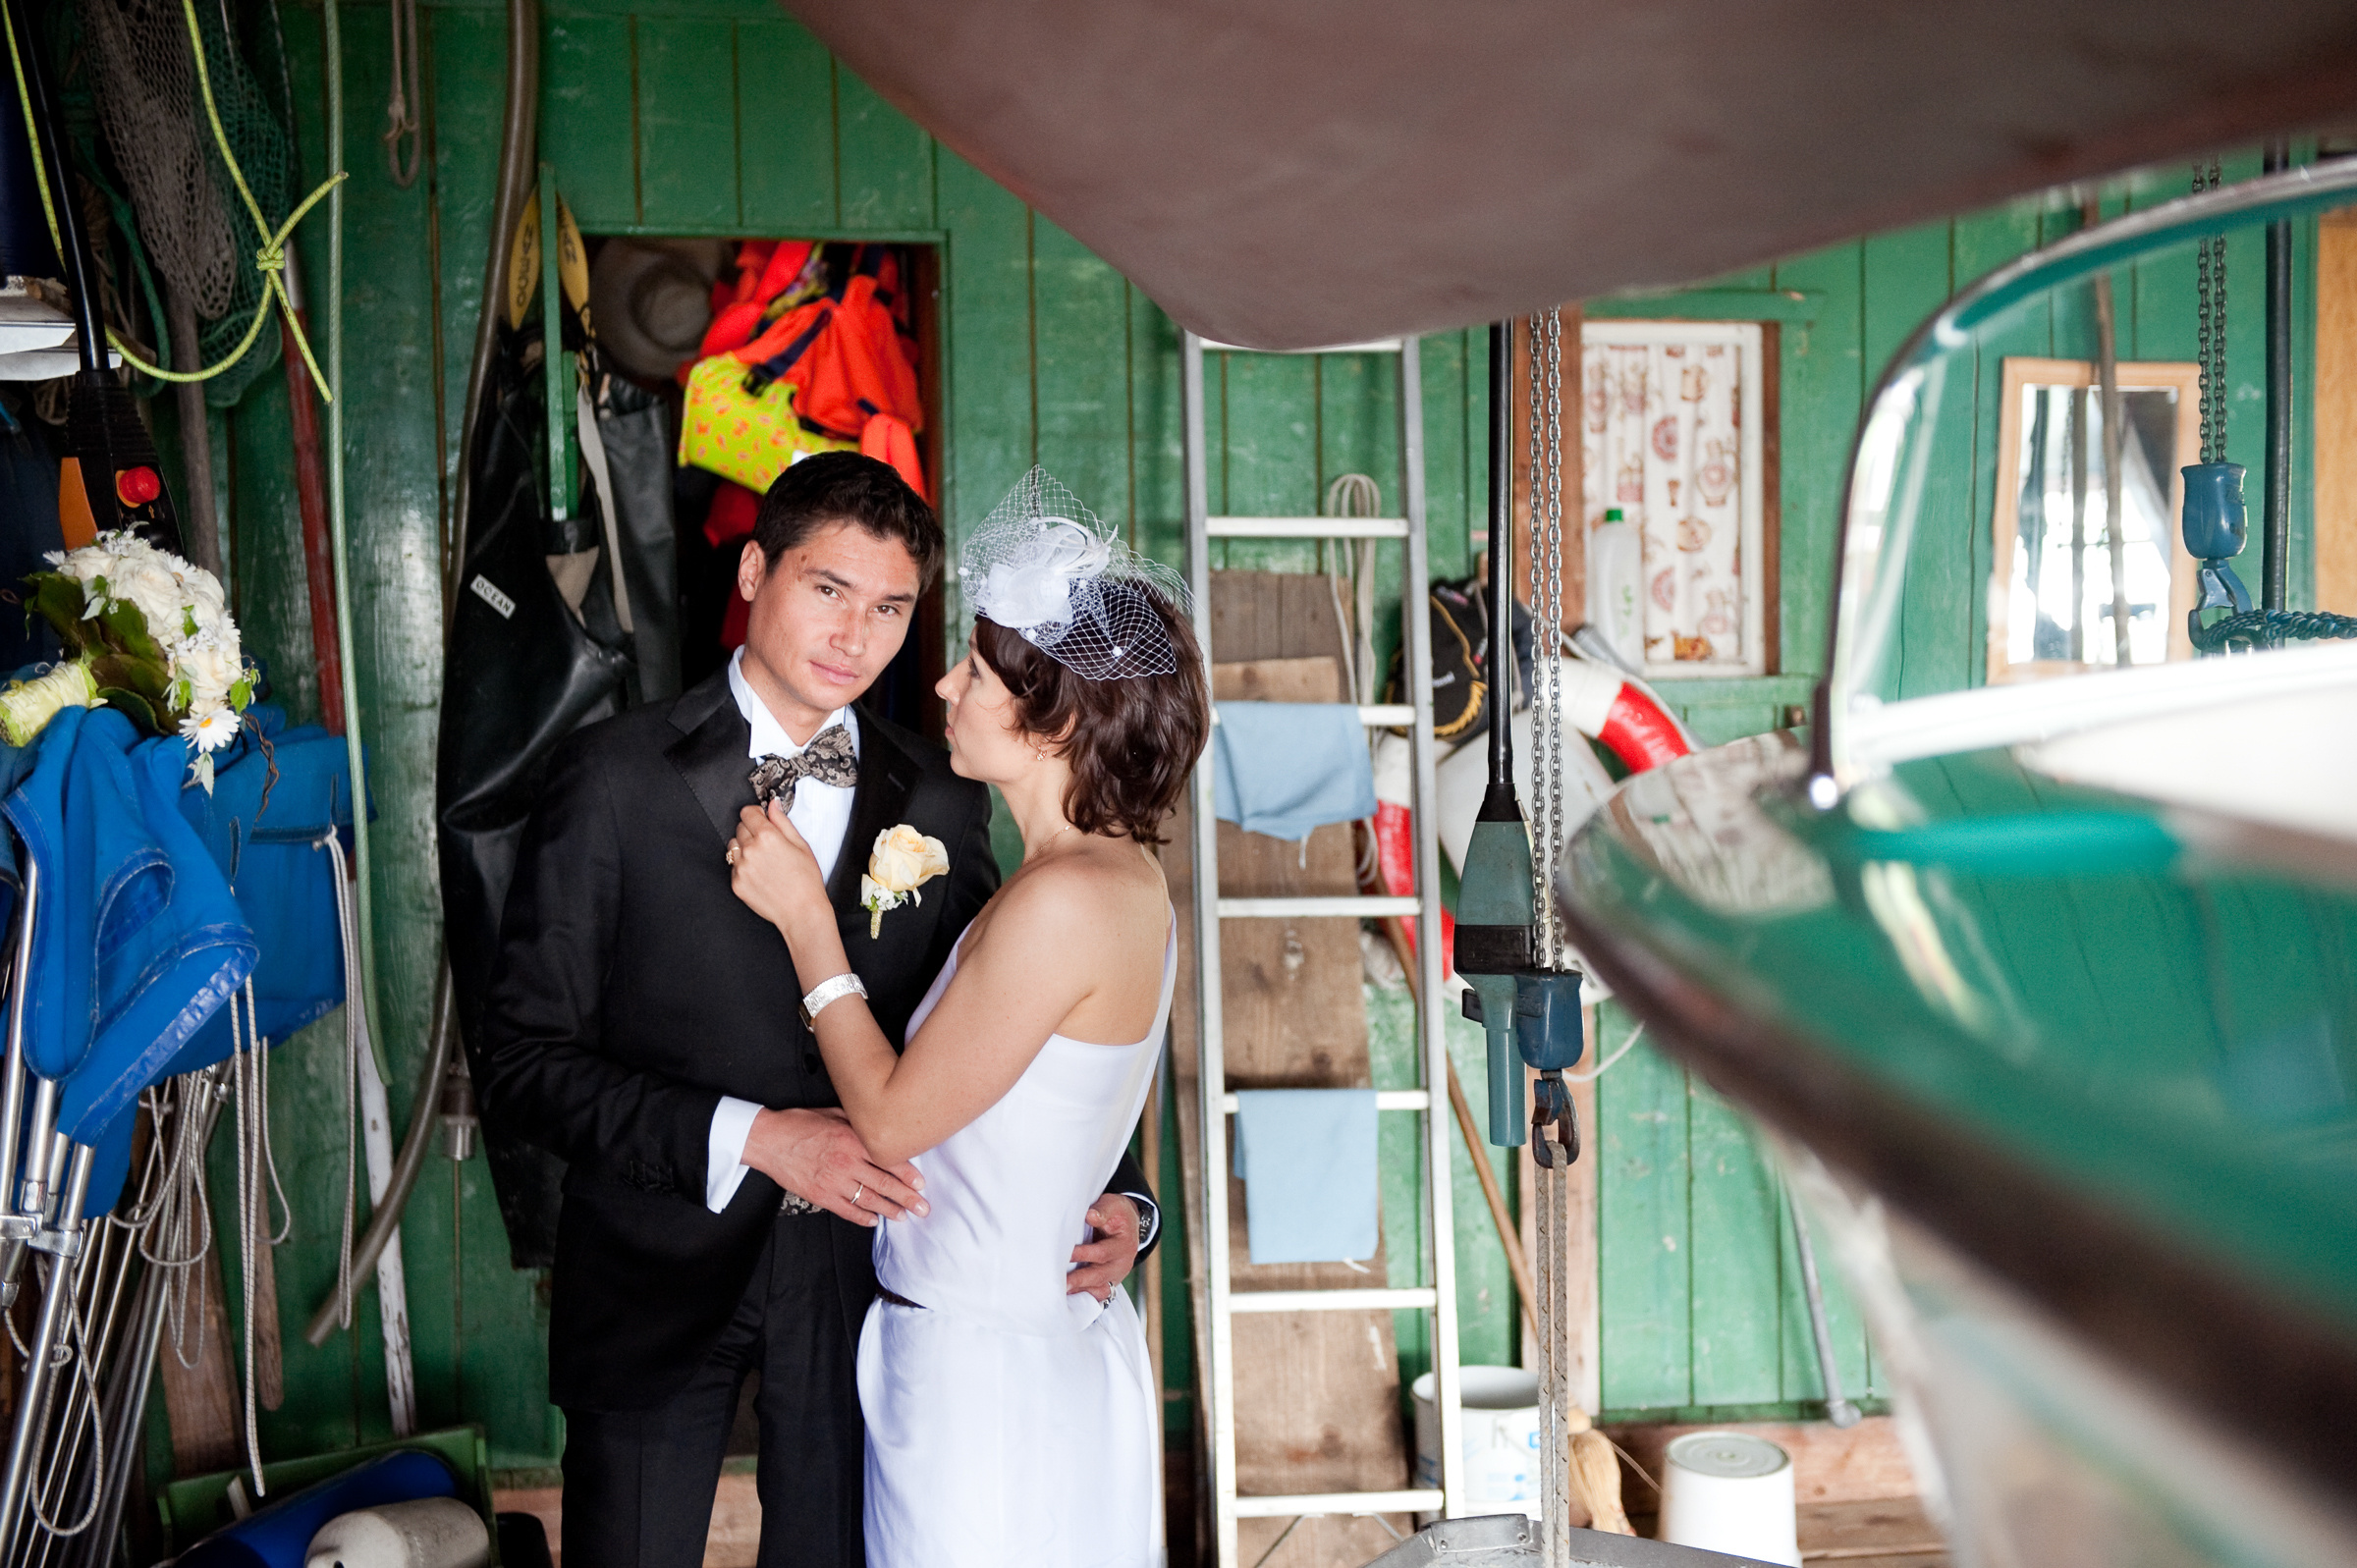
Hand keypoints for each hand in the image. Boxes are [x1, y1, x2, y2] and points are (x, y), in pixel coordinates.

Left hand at [730, 799, 825, 933]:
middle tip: (768, 844)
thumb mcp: (801, 845)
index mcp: (767, 836)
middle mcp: (750, 850)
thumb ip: (783, 822)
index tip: (761, 819)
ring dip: (744, 848)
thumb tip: (772, 805)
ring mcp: (741, 868)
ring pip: (733, 847)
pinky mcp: (736, 884)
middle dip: (751, 830)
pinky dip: (743, 867)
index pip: (747, 813)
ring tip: (763, 860)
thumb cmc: (807, 880)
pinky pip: (734, 867)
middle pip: (739, 828)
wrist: (802, 912)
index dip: (755, 814)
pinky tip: (760, 875)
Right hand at [742, 1106, 926, 1227]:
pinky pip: (846, 1210)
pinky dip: (861, 1217)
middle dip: (907, 1198)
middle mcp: (846, 1162)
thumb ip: (857, 1122)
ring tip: (903, 1216)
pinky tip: (873, 1220)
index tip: (921, 1183)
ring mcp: (833, 1181)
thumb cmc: (798, 1124)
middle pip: (884, 1184)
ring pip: (868, 1200)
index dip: (907, 1174)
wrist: (768, 1140)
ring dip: (889, 1210)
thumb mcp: (833, 1113)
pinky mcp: (820, 1195)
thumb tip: (879, 1125)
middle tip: (922, 1207)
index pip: (888, 1159)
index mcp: (852, 1140)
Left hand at [1067, 1194, 1141, 1301]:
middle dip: (1080, 1280)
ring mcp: (1116, 1276)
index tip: (1067, 1254)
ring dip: (1081, 1291)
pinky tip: (1070, 1297)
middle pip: (1099, 1275)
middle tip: (1062, 1283)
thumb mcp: (1113, 1206)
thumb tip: (1091, 1216)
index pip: (1102, 1252)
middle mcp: (1122, 1263)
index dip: (1084, 1254)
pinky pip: (1099, 1295)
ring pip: (1099, 1289)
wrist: (1128, 1225)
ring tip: (1062, 1293)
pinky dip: (1085, 1297)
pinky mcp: (1109, 1282)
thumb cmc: (1116, 1214)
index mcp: (1124, 1244)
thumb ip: (1103, 1210)